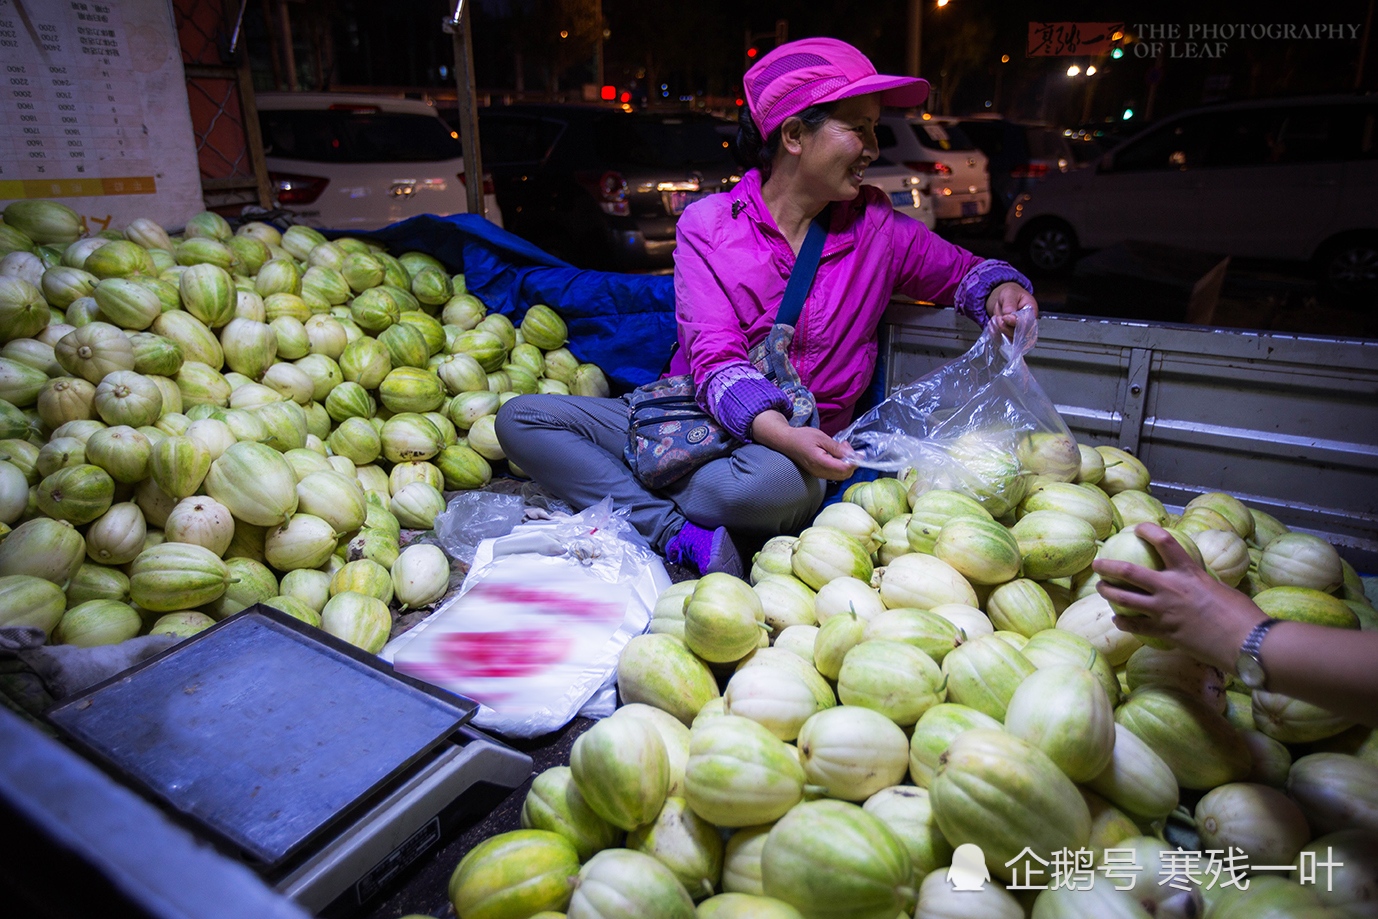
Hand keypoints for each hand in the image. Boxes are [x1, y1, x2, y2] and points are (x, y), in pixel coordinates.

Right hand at [750, 411, 856, 480]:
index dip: (854, 462)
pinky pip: (834, 474)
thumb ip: (837, 448)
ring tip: (841, 448)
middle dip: (851, 462)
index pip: (844, 469)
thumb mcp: (821, 437)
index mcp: (820, 462)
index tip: (857, 452)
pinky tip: (835, 453)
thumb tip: (853, 455)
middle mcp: (819, 472)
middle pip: (844, 474)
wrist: (786, 442)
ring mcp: (818, 474)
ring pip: (840, 475)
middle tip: (846, 446)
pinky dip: (839, 465)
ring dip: (846, 463)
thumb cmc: (802, 437)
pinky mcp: (818, 473)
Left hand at [986, 282, 1037, 335]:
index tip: (1005, 317)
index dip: (1015, 322)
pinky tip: (993, 324)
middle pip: (1019, 333)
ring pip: (1010, 337)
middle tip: (998, 317)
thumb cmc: (1012, 295)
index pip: (1027, 322)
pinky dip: (995, 332)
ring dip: (999, 329)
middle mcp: (1028, 323)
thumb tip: (1009, 313)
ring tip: (996, 318)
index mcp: (1031, 311)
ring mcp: (1020, 330)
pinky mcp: (1011, 334)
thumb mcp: (1010, 293)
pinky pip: (1003, 339)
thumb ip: (1010, 303)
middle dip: (1005, 327)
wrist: (1005, 300)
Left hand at [1092, 523, 1264, 672]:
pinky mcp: (1165, 632)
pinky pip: (1136, 627)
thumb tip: (1199, 581)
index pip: (1164, 542)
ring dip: (1109, 592)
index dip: (1148, 531)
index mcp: (1189, 572)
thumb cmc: (1242, 615)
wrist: (1247, 642)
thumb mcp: (1222, 589)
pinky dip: (1123, 622)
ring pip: (1125, 598)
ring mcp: (1165, 611)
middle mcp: (1172, 588)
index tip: (1137, 528)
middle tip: (1098, 564)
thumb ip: (1204, 583)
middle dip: (1108, 566)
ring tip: (1101, 589)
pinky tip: (1118, 621)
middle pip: (1129, 571)